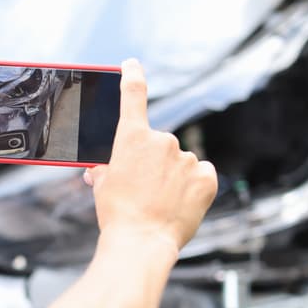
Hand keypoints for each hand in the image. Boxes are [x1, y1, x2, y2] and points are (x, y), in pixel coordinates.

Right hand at [83, 59, 216, 252]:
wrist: (140, 243)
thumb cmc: (117, 214)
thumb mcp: (103, 186)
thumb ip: (107, 168)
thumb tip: (101, 170)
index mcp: (132, 137)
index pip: (133, 94)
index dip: (132, 74)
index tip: (131, 64)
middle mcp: (162, 140)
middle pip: (159, 144)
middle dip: (153, 162)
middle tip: (144, 189)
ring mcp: (187, 158)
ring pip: (181, 162)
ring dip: (173, 176)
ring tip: (162, 202)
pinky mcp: (206, 177)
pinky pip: (201, 175)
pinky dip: (193, 186)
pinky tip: (182, 202)